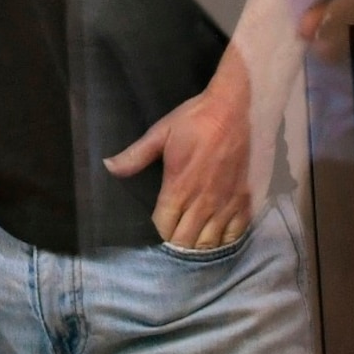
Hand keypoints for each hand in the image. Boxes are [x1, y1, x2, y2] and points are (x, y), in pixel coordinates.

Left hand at [103, 50, 253, 249]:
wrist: (236, 108)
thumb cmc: (195, 120)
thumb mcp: (161, 133)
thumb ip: (135, 156)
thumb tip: (108, 166)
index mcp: (178, 188)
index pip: (163, 228)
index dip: (158, 229)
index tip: (159, 223)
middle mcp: (202, 203)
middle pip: (185, 243)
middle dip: (176, 242)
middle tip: (175, 232)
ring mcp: (226, 205)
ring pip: (209, 244)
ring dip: (198, 244)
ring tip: (193, 237)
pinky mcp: (245, 202)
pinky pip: (234, 235)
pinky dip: (223, 240)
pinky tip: (217, 234)